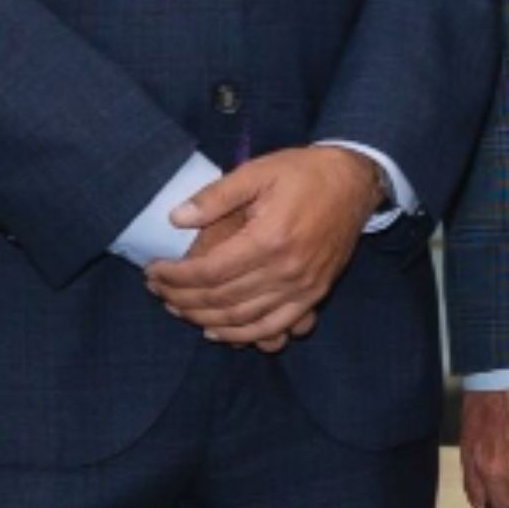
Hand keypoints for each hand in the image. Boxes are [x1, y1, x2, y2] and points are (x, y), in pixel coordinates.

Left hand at [145, 146, 382, 348]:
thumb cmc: (305, 173)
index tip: (152, 271)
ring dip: (205, 320)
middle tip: (158, 290)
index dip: (174, 277)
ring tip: (178, 309)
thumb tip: (176, 218)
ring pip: (244, 320)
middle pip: (222, 299)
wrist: (355, 182)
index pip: (209, 272)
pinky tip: (218, 331)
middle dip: (182, 299)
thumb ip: (216, 196)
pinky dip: (243, 336)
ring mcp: (304, 287)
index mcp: (270, 238)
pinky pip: (275, 327)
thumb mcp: (258, 171)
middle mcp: (287, 270)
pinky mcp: (315, 294)